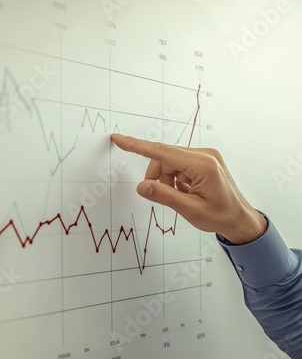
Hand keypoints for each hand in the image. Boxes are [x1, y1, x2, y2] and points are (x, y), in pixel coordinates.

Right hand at [111, 134, 267, 243]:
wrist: (239, 218)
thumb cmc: (220, 216)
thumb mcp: (190, 209)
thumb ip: (164, 196)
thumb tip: (142, 186)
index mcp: (203, 165)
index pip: (163, 152)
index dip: (138, 146)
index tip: (119, 139)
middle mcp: (205, 154)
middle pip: (164, 157)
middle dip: (157, 176)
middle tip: (160, 195)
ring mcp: (205, 156)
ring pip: (170, 162)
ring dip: (167, 179)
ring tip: (179, 197)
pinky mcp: (204, 161)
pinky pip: (179, 165)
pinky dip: (175, 179)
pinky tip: (185, 192)